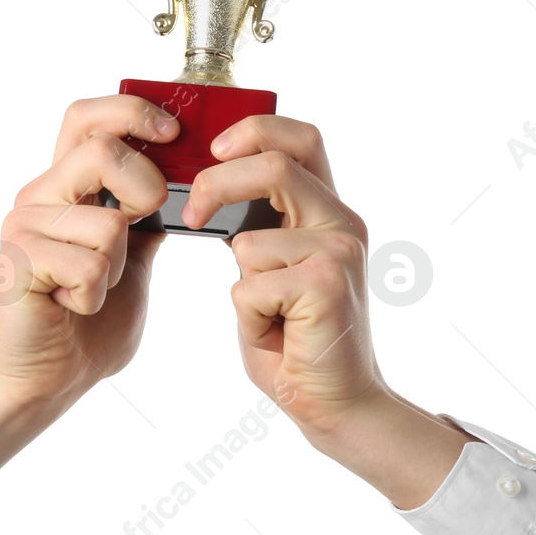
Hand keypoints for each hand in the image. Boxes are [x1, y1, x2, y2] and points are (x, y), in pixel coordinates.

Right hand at [0, 95, 175, 501]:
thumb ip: (146, 218)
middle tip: (144, 226)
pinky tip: (72, 306)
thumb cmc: (89, 322)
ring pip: (106, 222)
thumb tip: (186, 178)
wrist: (48, 379)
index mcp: (67, 184)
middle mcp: (39, 195)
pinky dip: (96, 296)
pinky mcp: (18, 261)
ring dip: (117, 267)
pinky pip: (89, 267)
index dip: (131, 111)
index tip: (173, 132)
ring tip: (91, 288)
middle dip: (144, 189)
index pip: (88, 116)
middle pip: (100, 151)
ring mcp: (24, 225)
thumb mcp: (133, 258)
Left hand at [182, 114, 376, 434]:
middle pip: (276, 164)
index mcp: (327, 212)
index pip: (300, 138)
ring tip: (270, 316)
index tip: (213, 148)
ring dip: (243, 287)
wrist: (338, 405)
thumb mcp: (269, 269)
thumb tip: (205, 191)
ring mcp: (339, 252)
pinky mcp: (328, 285)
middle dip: (219, 183)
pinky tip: (279, 336)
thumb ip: (254, 228)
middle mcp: (342, 223)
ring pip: (250, 242)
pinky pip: (250, 287)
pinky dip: (249, 318)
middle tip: (194, 215)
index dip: (255, 129)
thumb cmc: (295, 340)